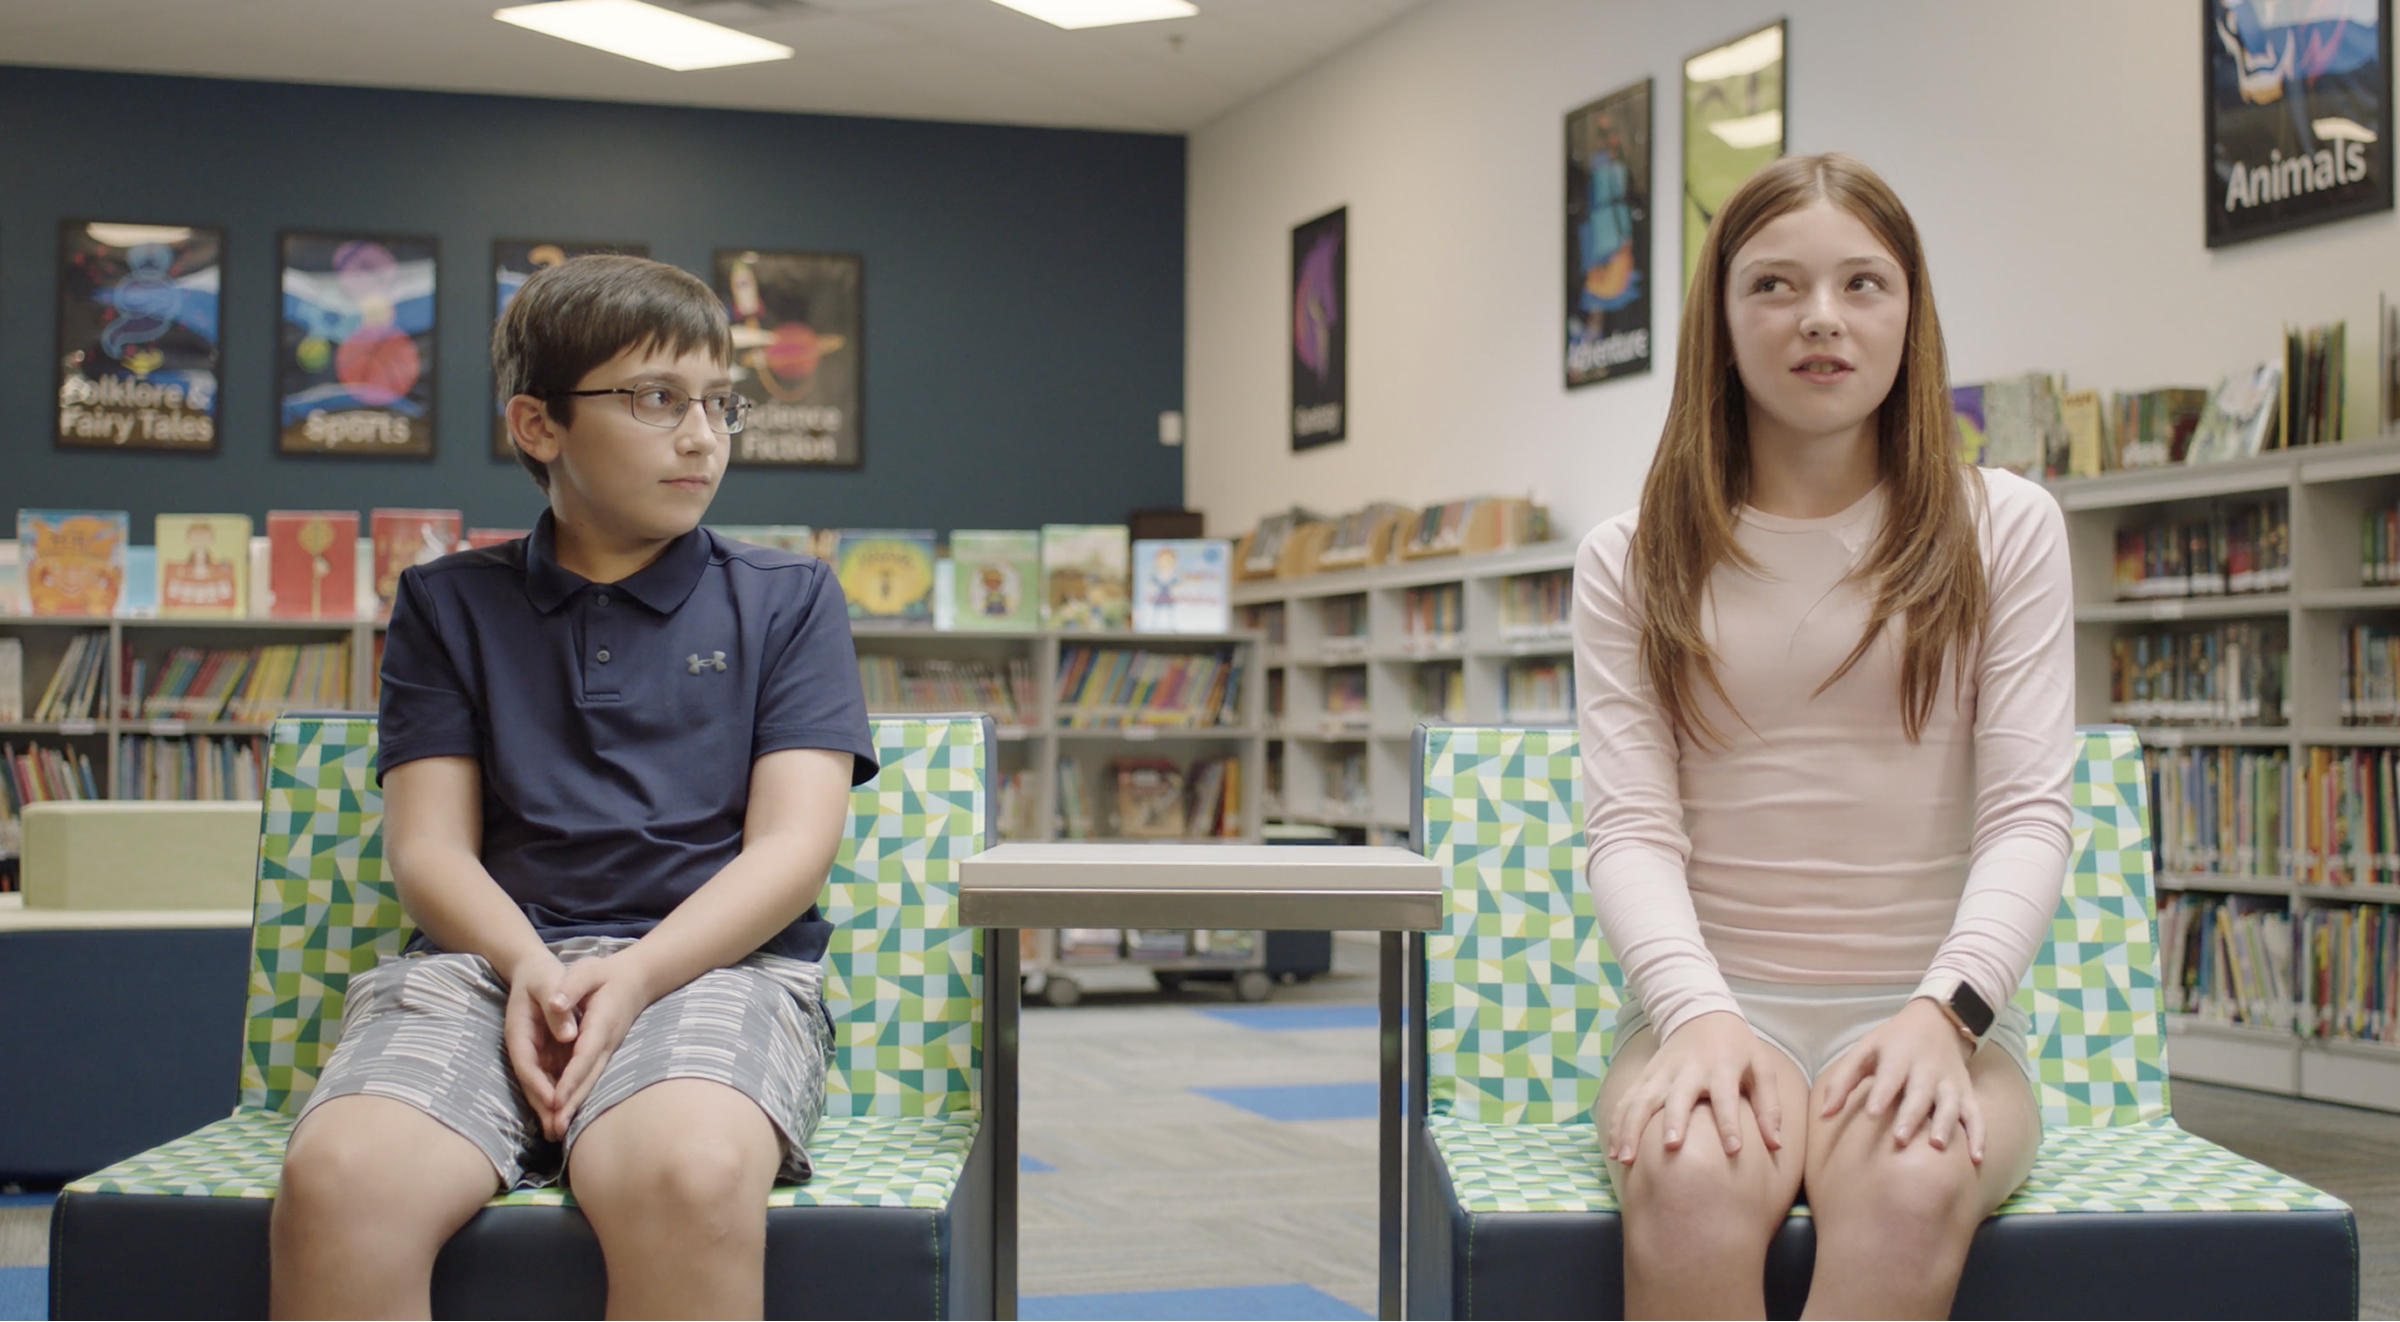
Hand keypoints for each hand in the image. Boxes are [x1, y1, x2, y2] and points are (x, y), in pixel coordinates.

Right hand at [502, 951, 574, 1137]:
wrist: (534, 970)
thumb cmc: (542, 974)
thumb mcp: (548, 981)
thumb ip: (556, 1006)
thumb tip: (569, 1035)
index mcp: (520, 1031)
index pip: (527, 1063)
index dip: (538, 1084)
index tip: (552, 1102)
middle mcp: (524, 1046)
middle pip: (531, 1082)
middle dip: (542, 1107)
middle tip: (556, 1131)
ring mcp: (533, 1052)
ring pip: (540, 1085)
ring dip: (548, 1108)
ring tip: (559, 1133)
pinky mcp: (545, 1053)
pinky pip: (550, 1078)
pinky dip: (557, 1096)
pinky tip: (565, 1114)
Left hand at [503, 949, 661, 1140]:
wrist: (636, 979)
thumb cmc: (606, 974)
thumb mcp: (587, 970)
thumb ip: (571, 986)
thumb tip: (554, 1004)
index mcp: (601, 1022)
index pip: (585, 1054)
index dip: (572, 1077)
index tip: (557, 1098)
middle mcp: (606, 1042)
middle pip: (589, 1077)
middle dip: (572, 1103)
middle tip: (556, 1128)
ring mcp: (607, 1051)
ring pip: (590, 1082)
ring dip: (575, 1107)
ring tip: (557, 1131)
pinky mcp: (603, 1055)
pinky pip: (589, 1079)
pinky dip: (577, 1098)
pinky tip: (564, 1115)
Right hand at [1603, 1010, 1784, 1164]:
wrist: (1702, 1013)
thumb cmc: (1738, 1049)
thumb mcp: (1762, 1069)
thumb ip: (1769, 1107)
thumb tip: (1776, 1146)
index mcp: (1721, 1067)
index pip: (1726, 1097)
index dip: (1730, 1123)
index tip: (1734, 1150)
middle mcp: (1688, 1070)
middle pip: (1678, 1096)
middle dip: (1674, 1120)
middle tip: (1671, 1146)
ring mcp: (1662, 1072)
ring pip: (1641, 1100)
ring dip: (1631, 1128)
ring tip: (1624, 1158)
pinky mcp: (1645, 1075)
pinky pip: (1627, 1101)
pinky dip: (1617, 1125)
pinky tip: (1613, 1151)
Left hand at [1815, 997, 1983, 1161]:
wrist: (1938, 1021)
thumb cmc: (1892, 1042)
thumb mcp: (1865, 1051)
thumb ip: (1843, 1082)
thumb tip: (1824, 1115)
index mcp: (1899, 1056)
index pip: (1890, 1076)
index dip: (1882, 1094)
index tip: (1871, 1114)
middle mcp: (1927, 1069)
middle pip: (1920, 1094)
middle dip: (1911, 1115)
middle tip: (1900, 1139)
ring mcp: (1949, 1082)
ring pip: (1950, 1104)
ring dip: (1945, 1125)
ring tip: (1937, 1146)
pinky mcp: (1966, 1093)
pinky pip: (1976, 1115)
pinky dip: (1979, 1135)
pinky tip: (1976, 1158)